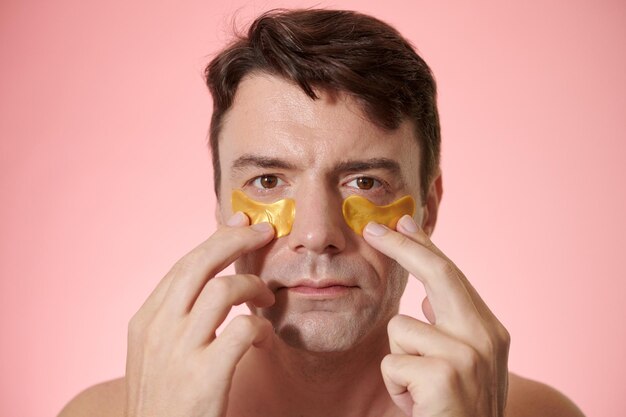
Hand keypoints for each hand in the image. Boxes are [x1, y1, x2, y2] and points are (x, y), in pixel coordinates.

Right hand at [124, 213, 275, 416]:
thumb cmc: (166, 401)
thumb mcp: (158, 354)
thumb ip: (178, 318)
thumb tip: (209, 281)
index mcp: (146, 321)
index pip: (184, 265)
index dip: (216, 239)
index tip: (240, 223)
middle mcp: (158, 329)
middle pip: (200, 264)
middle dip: (236, 240)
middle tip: (264, 232)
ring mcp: (179, 352)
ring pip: (223, 290)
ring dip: (254, 286)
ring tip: (267, 297)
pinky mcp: (204, 376)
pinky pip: (242, 330)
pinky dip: (260, 327)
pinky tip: (263, 337)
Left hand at [363, 215, 509, 416]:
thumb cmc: (457, 412)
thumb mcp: (462, 368)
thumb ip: (449, 332)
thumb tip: (426, 301)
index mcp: (489, 331)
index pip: (452, 276)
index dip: (425, 247)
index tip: (404, 222)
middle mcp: (486, 336)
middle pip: (438, 273)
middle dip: (403, 247)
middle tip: (373, 228)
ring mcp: (468, 355)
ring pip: (400, 329)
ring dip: (399, 363)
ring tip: (420, 392)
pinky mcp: (444, 376)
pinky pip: (392, 363)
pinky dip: (396, 387)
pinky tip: (418, 406)